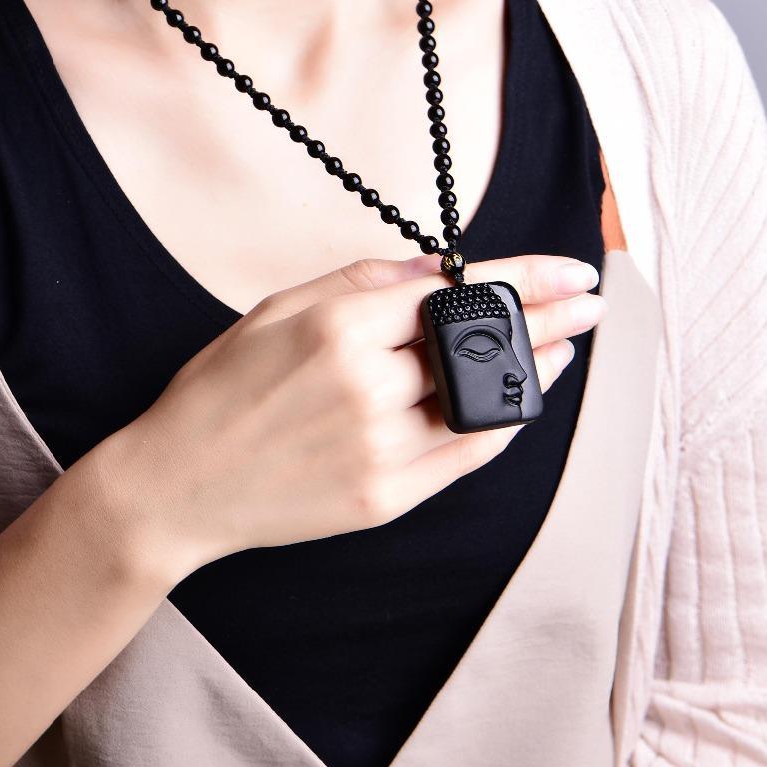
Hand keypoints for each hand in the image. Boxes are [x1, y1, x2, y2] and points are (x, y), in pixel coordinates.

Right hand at [105, 253, 604, 579]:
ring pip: (484, 405)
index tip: (570, 271)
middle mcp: (366, 387)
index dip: (524, 278)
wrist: (177, 486)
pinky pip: (465, 458)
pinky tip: (517, 403)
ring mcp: (379, 450)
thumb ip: (358, 283)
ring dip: (532, 375)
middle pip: (481, 347)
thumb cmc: (216, 391)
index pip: (455, 293)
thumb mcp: (274, 312)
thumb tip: (432, 268)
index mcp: (336, 329)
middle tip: (589, 307)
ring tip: (561, 352)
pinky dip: (499, 426)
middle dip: (548, 321)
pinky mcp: (384, 498)